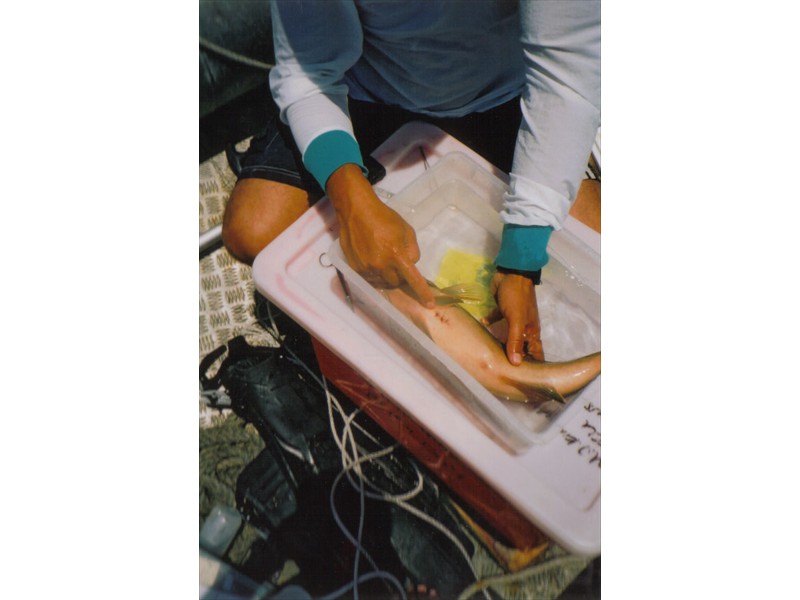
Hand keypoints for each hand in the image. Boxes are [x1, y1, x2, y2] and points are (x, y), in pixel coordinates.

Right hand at [327, 164, 434, 306]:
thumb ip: (413, 250)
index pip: (413, 279)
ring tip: (383, 259)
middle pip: (397, 283)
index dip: (422, 293)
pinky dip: (375, 273)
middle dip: (400, 276)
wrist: (357, 211)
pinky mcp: (356, 268)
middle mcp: (381, 265)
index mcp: (397, 255)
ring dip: (387, 276)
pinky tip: (373, 259)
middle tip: (397, 262)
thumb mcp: (406, 230)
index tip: (429, 305)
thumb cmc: (384, 218)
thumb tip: (412, 264)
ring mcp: (367, 268)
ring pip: (383, 283)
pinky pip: (370, 279)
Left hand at [487, 272, 543, 363]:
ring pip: (508, 336)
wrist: (510, 272)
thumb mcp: (517, 320)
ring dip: (501, 344)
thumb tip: (516, 364)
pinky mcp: (503, 309)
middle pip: (521, 347)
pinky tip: (482, 325)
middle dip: (515, 359)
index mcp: (531, 331)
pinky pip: (497, 319)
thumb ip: (515, 341)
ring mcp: (513, 318)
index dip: (533, 367)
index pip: (536, 352)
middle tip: (503, 372)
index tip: (526, 381)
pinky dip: (490, 323)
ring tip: (490, 356)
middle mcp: (524, 327)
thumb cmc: (516, 297)